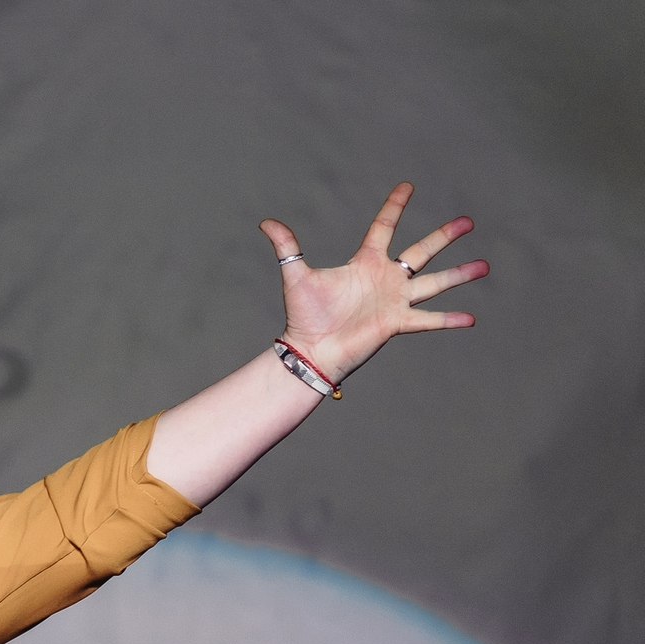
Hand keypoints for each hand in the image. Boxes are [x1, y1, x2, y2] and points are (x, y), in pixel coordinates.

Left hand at [261, 182, 488, 384]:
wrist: (310, 349)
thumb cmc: (303, 316)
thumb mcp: (296, 276)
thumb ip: (287, 247)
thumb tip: (265, 223)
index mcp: (365, 262)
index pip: (384, 227)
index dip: (395, 206)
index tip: (407, 186)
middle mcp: (385, 278)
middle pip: (422, 250)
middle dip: (445, 236)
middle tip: (469, 220)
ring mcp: (395, 300)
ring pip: (434, 282)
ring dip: (459, 275)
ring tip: (484, 265)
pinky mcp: (397, 323)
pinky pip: (428, 319)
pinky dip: (448, 319)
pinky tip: (471, 318)